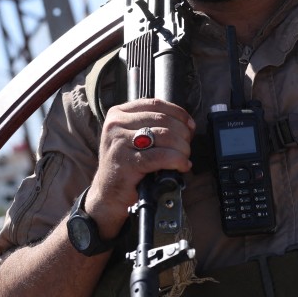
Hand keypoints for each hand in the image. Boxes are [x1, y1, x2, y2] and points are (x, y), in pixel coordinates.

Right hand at [87, 98, 195, 237]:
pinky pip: (161, 156)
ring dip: (182, 148)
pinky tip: (181, 166)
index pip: (155, 104)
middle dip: (182, 133)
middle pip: (162, 119)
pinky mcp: (127, 162)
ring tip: (184, 157)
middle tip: (187, 146)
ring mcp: (119, 142)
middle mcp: (116, 125)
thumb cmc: (125, 164)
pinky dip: (177, 160)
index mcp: (118, 114)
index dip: (178, 113)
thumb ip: (153, 125)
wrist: (108, 193)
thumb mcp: (133, 137)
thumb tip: (187, 124)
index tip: (189, 125)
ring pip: (164, 136)